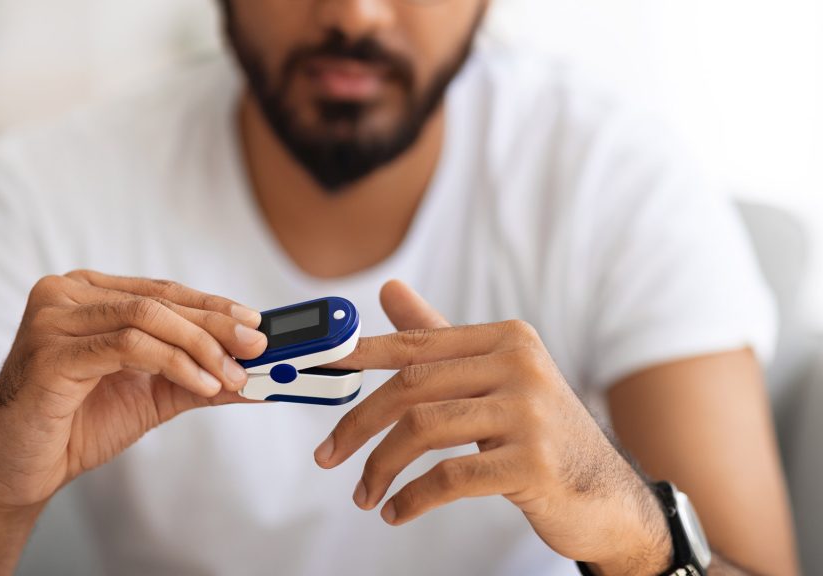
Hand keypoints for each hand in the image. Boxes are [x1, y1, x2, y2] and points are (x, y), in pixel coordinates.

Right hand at [0, 270, 267, 509]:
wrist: (19, 469)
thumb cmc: (76, 425)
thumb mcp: (150, 394)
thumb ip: (198, 376)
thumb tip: (257, 375)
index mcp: (85, 293)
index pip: (162, 291)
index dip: (213, 306)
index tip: (257, 325)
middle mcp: (64, 294)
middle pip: (158, 301)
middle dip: (216, 326)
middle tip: (258, 347)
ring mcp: (51, 319)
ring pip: (146, 317)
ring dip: (200, 347)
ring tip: (232, 375)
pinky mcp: (49, 353)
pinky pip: (127, 346)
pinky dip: (174, 363)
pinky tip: (202, 384)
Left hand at [316, 280, 670, 574]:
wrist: (606, 497)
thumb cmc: (539, 435)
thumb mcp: (493, 380)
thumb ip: (441, 338)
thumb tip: (389, 291)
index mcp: (506, 339)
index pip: (415, 343)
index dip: (360, 354)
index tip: (317, 364)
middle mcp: (519, 366)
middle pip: (411, 387)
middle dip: (357, 425)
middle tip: (327, 456)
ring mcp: (529, 413)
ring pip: (423, 430)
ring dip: (380, 468)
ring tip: (364, 495)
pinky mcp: (533, 463)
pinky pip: (449, 477)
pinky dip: (412, 498)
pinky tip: (397, 511)